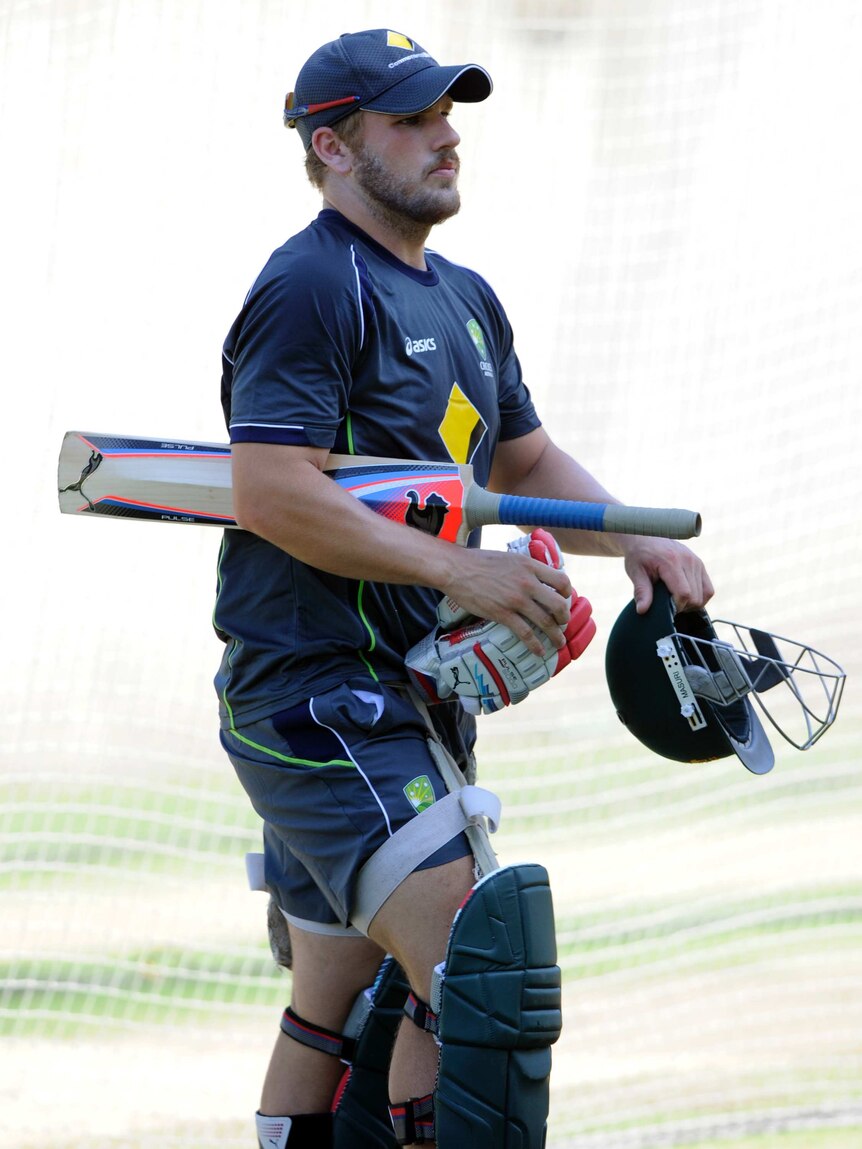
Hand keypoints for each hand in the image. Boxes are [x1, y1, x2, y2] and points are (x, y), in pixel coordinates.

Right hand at [438, 533, 572, 655]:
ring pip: (545, 622)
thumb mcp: (509, 558)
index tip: (564, 599)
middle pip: (559, 604)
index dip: (567, 593)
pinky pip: (526, 633)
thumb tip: (535, 578)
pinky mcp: (503, 614)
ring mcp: (516, 600)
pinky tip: (539, 651)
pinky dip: (535, 645)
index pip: (562, 581)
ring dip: (555, 635)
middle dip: (564, 618)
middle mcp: (528, 583)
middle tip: (562, 623)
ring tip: (558, 643)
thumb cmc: (479, 561)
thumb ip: (525, 568)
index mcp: (530, 566)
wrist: (456, 569)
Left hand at [623, 537, 714, 613]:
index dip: (676, 606)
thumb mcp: (635, 572)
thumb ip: (641, 591)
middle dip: (683, 606)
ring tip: (676, 600)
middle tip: (668, 604)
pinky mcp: (700, 564)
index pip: (684, 593)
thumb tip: (642, 610)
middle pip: (695, 597)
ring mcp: (696, 562)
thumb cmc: (639, 555)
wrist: (647, 536)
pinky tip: (686, 597)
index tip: (665, 607)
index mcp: (672, 562)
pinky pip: (708, 589)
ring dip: (692, 603)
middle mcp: (688, 560)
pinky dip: (700, 597)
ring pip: (705, 594)